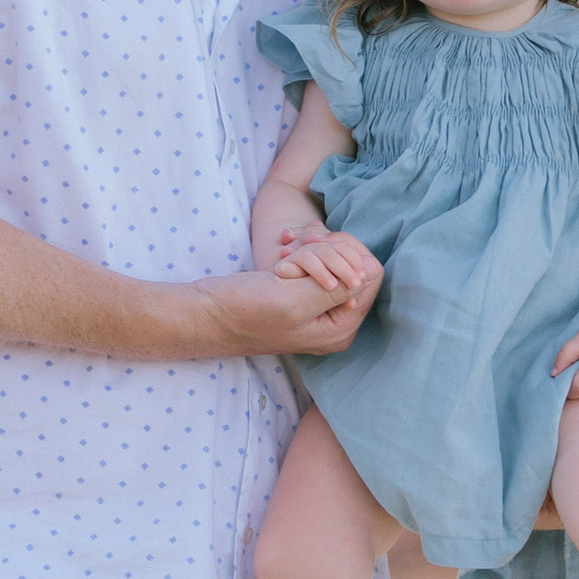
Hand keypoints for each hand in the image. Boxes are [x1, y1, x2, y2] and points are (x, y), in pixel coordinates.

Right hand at [197, 242, 380, 359]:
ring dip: (310, 250)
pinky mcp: (304, 295)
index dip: (346, 253)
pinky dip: (301, 253)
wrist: (206, 314)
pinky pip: (317, 263)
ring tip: (281, 259)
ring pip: (336, 259)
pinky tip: (279, 258)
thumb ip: (336, 289)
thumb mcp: (293, 301)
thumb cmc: (244, 311)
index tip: (313, 249)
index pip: (370, 275)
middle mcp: (336, 321)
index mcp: (341, 328)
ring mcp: (321, 308)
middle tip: (292, 254)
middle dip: (327, 250)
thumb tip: (372, 273)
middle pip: (357, 265)